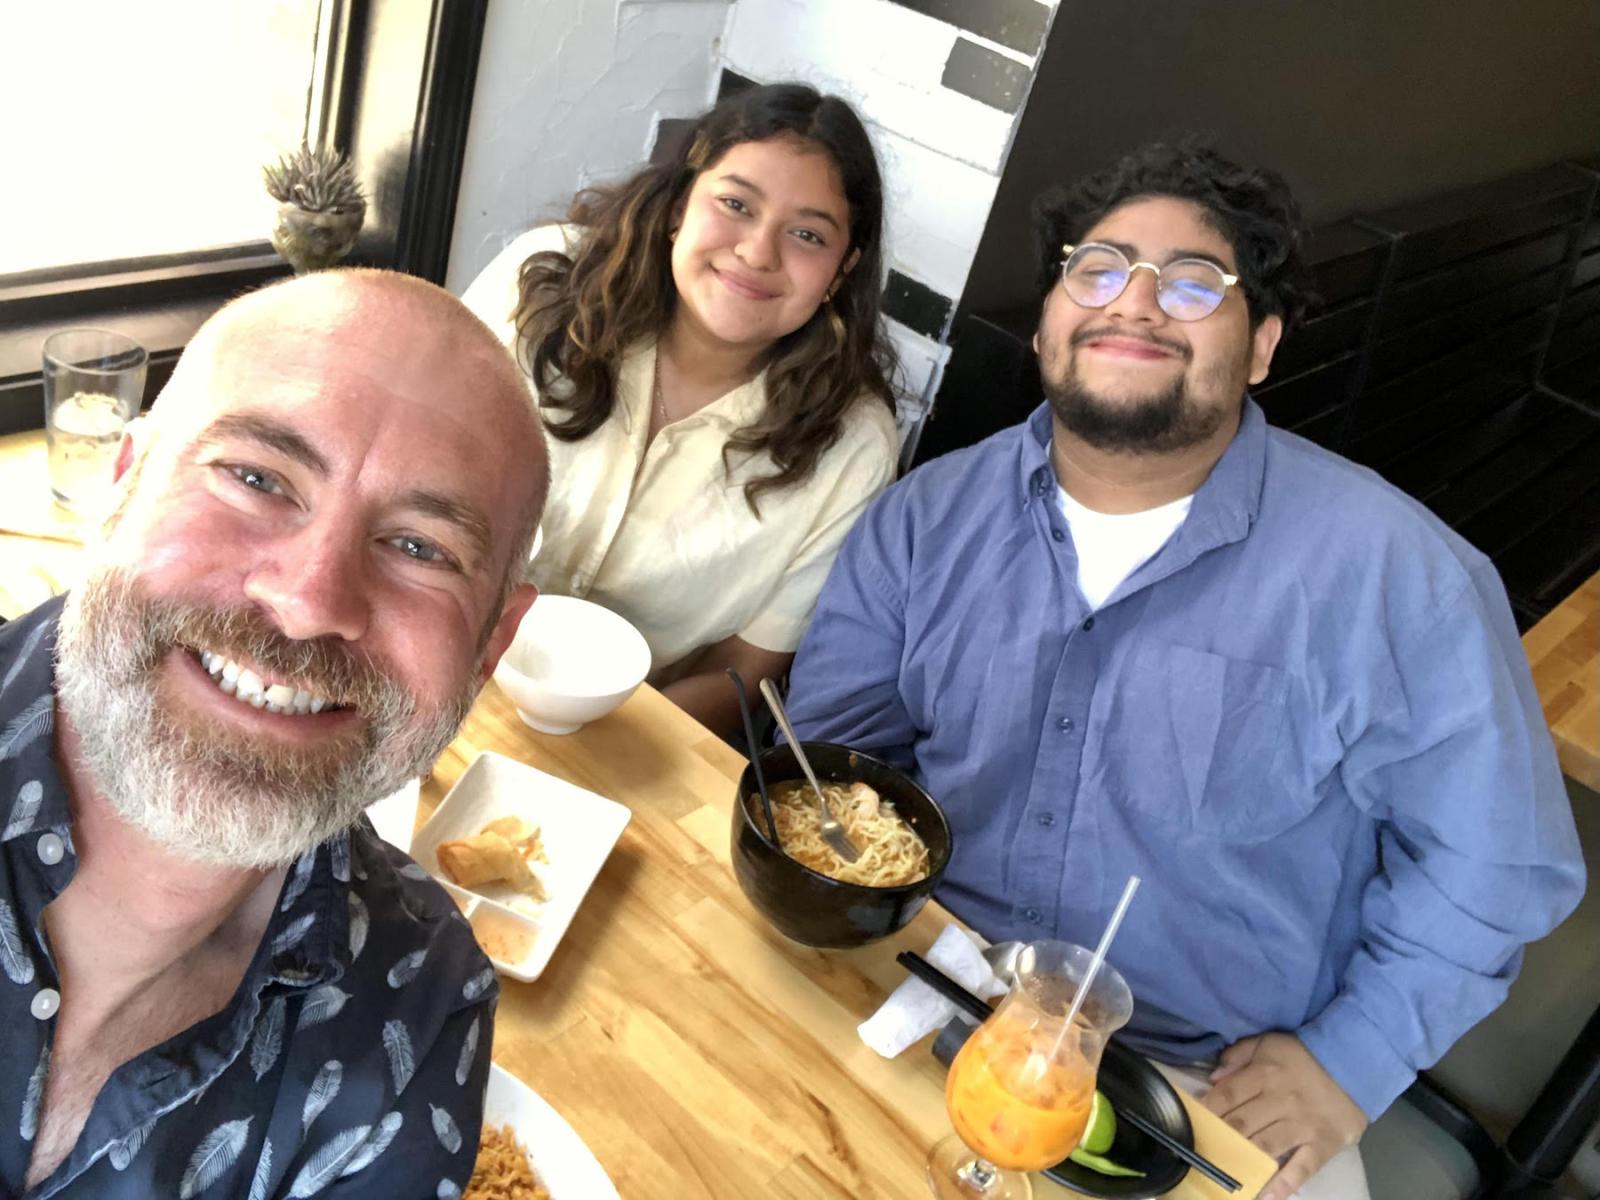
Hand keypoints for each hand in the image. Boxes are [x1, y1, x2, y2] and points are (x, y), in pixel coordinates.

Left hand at [1201, 1032, 1367, 1199]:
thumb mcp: (1268, 1043)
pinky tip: (1265, 1196)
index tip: (1191, 1122)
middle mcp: (1281, 1101)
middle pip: (1242, 1123)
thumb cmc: (1304, 1056)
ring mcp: (1302, 1126)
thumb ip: (1239, 1055)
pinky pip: (1301, 1168)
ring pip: (1266, 1146)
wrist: (1355, 1065)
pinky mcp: (1322, 1145)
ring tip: (1223, 1175)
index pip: (1228, 1095)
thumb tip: (1213, 1078)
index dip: (1208, 1110)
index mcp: (1265, 1075)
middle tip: (1201, 1151)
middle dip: (1220, 1138)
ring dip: (1243, 1160)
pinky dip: (1283, 1184)